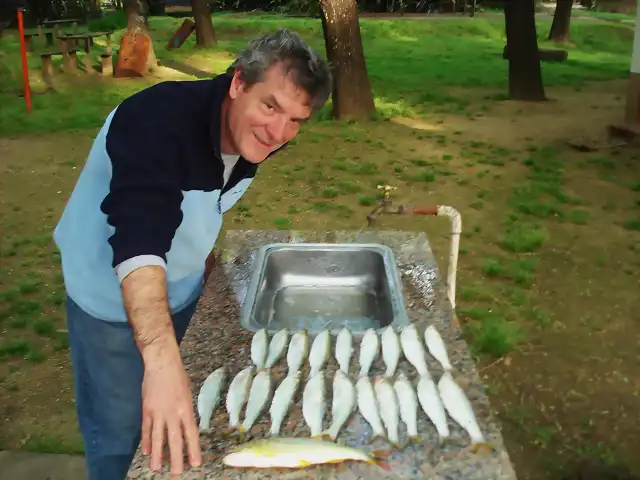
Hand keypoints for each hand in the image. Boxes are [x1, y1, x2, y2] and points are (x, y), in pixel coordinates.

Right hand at [140, 340, 201, 474]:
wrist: (162, 364)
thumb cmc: (178, 377)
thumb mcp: (188, 395)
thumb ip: (186, 412)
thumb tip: (186, 428)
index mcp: (186, 409)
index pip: (191, 434)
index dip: (193, 450)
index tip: (195, 463)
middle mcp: (173, 414)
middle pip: (174, 440)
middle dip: (175, 458)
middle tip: (176, 473)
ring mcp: (158, 413)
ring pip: (157, 439)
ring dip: (157, 455)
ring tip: (156, 469)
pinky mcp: (146, 410)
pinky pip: (146, 429)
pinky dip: (146, 442)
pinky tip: (146, 452)